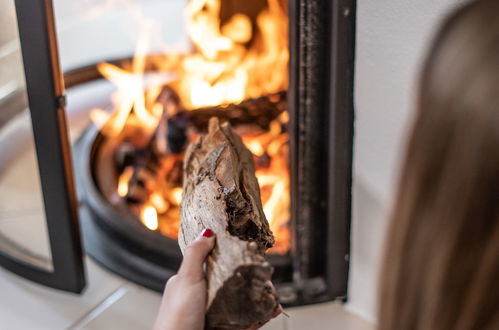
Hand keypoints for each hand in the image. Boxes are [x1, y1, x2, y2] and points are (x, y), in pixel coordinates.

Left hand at [153, 228, 281, 329]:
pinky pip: (247, 321)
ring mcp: (215, 316)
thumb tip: (207, 231)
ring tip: (272, 296)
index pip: (215, 264)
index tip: (250, 253)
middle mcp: (204, 299)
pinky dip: (260, 316)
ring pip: (242, 303)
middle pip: (233, 284)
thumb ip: (196, 255)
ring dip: (260, 298)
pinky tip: (271, 311)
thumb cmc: (177, 318)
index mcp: (192, 284)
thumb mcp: (186, 279)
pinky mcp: (226, 329)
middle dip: (252, 280)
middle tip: (266, 277)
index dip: (232, 258)